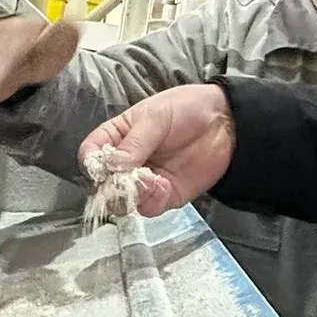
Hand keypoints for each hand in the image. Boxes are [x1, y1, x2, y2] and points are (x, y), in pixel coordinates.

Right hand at [77, 85, 234, 215]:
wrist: (225, 122)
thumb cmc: (186, 109)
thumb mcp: (156, 117)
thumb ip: (135, 142)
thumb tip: (112, 165)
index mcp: (117, 137)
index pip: (92, 154)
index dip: (91, 163)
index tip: (100, 167)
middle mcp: (126, 162)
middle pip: (104, 184)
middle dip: (110, 186)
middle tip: (123, 180)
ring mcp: (144, 180)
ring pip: (123, 201)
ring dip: (131, 196)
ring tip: (148, 180)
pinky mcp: (164, 195)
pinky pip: (148, 207)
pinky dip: (151, 200)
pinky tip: (162, 185)